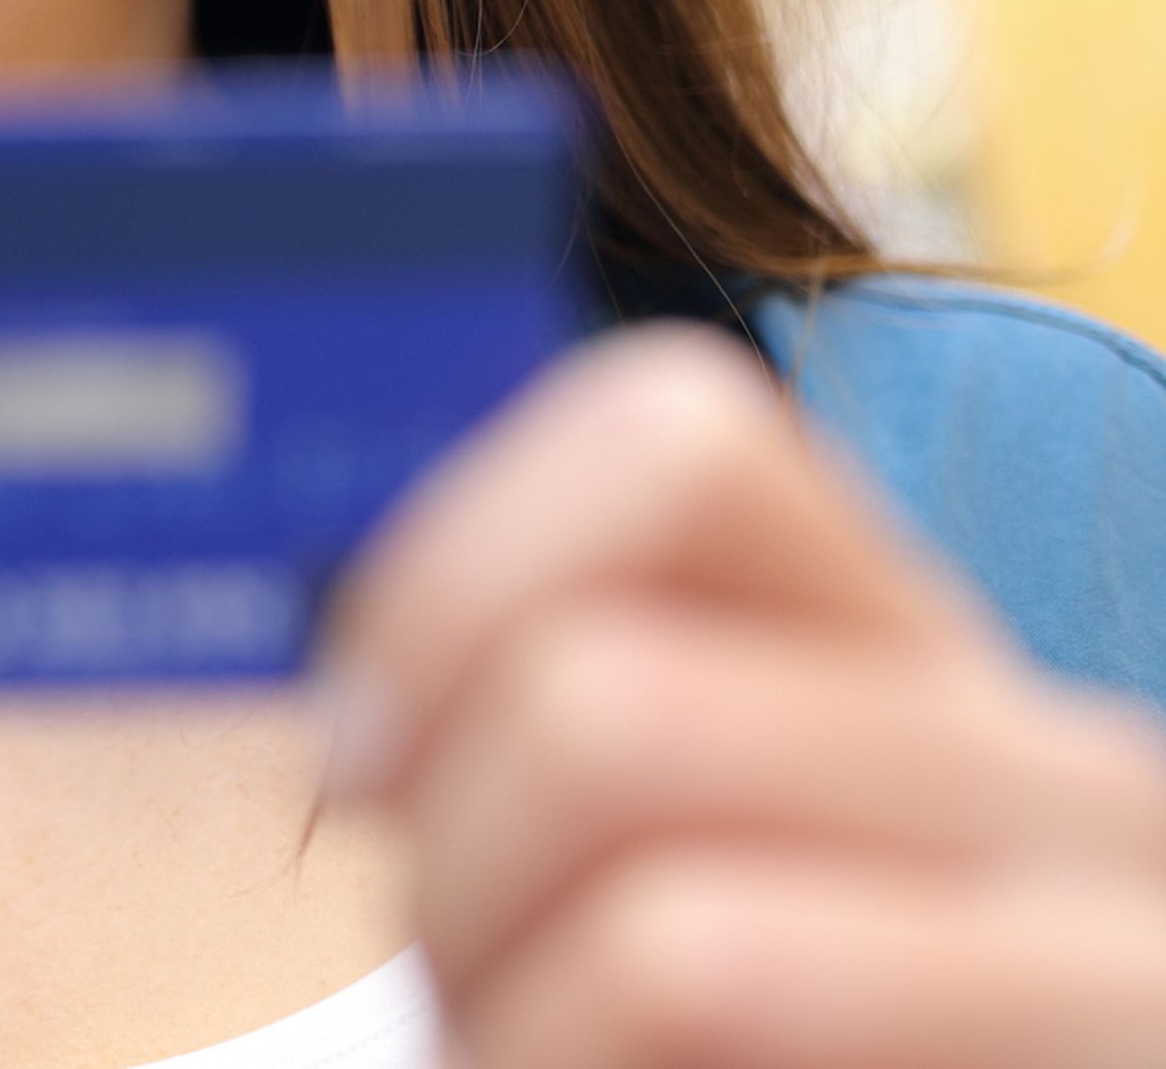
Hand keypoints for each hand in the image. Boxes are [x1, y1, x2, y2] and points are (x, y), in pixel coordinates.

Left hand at [323, 323, 1165, 1068]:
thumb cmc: (734, 1042)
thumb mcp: (682, 851)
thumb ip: (575, 729)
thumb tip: (359, 730)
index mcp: (928, 664)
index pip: (671, 441)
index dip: (451, 584)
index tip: (365, 763)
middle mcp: (1071, 785)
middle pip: (606, 707)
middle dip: (456, 894)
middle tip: (474, 1001)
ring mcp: (1118, 977)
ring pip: (676, 939)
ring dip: (518, 1030)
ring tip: (542, 1065)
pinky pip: (712, 1008)